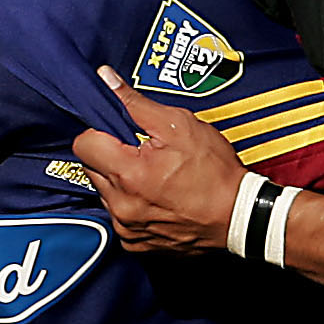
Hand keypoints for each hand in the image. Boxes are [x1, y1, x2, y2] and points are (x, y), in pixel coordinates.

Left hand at [74, 67, 245, 254]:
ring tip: (156, 178)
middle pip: (92, 169)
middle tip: (144, 154)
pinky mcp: (137, 244)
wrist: (240, 216)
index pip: (83, 144)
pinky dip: (134, 206)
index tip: (121, 135)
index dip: (101, 133)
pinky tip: (158, 199)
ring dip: (122, 183)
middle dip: (112, 157)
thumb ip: (136, 104)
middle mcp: (122, 205)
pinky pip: (121, 218)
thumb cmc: (216, 174)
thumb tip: (107, 79)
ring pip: (106, 194)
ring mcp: (128, 228)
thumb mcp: (180, 126)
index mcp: (128, 174)